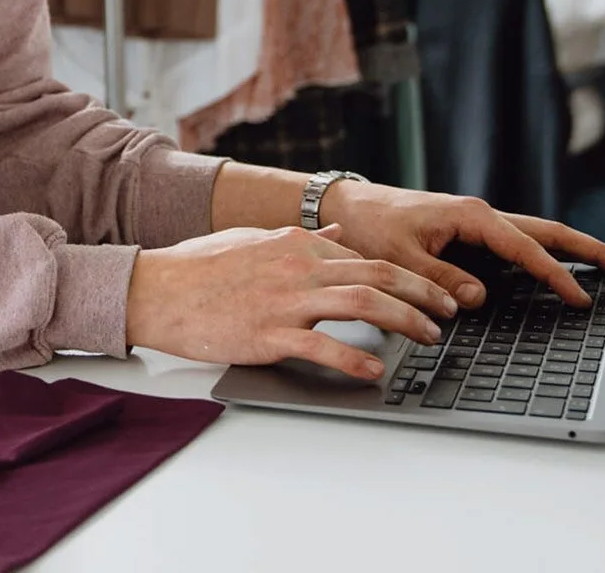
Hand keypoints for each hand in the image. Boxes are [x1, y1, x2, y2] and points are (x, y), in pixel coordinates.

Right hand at [126, 223, 458, 378]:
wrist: (155, 289)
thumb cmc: (199, 267)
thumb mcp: (254, 240)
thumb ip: (301, 238)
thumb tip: (339, 233)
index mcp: (294, 243)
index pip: (365, 255)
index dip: (406, 274)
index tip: (430, 291)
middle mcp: (297, 265)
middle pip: (377, 274)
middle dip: (422, 294)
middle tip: (449, 312)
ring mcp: (284, 299)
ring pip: (362, 303)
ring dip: (404, 320)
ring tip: (429, 337)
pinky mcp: (267, 333)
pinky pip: (322, 346)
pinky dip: (355, 358)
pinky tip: (375, 371)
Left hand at [318, 182, 604, 308]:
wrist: (347, 206)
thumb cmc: (371, 225)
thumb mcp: (399, 256)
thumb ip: (438, 278)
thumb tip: (477, 298)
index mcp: (470, 216)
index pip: (526, 248)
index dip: (556, 275)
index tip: (581, 298)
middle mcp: (481, 215)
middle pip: (549, 232)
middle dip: (591, 251)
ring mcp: (479, 223)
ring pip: (538, 235)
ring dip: (575, 251)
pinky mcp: (472, 233)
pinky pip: (518, 244)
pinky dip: (546, 254)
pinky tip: (563, 270)